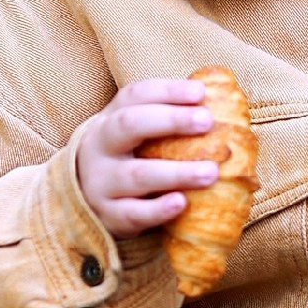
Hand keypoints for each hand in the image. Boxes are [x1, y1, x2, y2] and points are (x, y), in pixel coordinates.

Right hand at [75, 77, 218, 238]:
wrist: (85, 200)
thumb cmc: (127, 159)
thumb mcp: (136, 133)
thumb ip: (169, 116)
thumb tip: (222, 98)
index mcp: (110, 118)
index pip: (136, 96)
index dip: (168, 91)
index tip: (201, 92)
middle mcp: (101, 146)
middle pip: (129, 125)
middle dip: (170, 120)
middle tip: (207, 120)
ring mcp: (101, 182)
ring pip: (136, 175)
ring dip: (176, 172)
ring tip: (211, 172)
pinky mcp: (108, 216)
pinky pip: (133, 213)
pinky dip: (158, 209)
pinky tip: (182, 203)